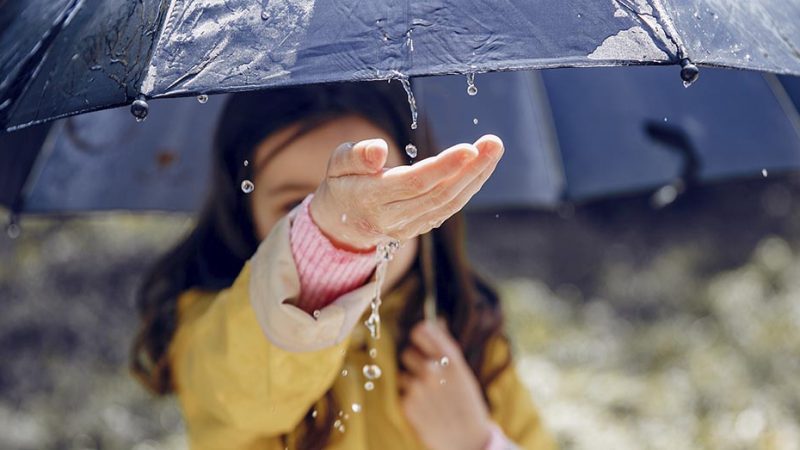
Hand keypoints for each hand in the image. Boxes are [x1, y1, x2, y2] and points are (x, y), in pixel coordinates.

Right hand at [310, 135, 503, 250]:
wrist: (341, 222)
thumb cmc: (342, 182)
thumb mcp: (337, 163)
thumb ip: (356, 156)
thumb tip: (379, 150)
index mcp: (370, 198)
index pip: (413, 184)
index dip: (443, 167)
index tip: (469, 148)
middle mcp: (391, 218)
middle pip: (438, 195)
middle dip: (470, 169)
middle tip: (494, 143)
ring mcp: (408, 227)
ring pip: (448, 203)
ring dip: (476, 177)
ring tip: (493, 150)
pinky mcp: (419, 228)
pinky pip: (448, 208)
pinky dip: (469, 187)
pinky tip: (482, 166)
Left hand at [399, 321, 492, 449]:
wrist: (468, 442)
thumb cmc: (467, 405)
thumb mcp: (464, 373)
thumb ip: (447, 348)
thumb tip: (438, 321)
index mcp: (451, 360)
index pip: (421, 330)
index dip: (419, 335)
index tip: (420, 340)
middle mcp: (433, 370)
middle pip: (408, 352)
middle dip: (415, 362)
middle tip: (427, 376)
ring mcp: (418, 388)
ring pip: (403, 374)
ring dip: (412, 382)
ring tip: (429, 397)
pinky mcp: (407, 405)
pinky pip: (401, 393)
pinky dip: (410, 399)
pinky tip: (425, 409)